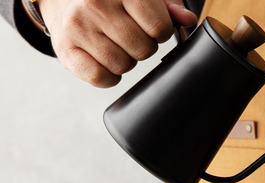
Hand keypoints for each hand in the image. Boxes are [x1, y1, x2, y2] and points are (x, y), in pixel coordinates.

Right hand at [37, 0, 197, 86]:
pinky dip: (108, 77)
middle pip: (144, 49)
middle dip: (144, 46)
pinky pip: (100, 78)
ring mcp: (78, 27)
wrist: (62, 1)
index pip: (159, 26)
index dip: (162, 31)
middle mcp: (95, 4)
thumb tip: (187, 19)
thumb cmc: (108, 0)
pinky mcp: (64, 49)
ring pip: (123, 66)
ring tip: (115, 45)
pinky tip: (105, 61)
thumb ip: (167, 5)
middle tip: (131, 36)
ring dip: (126, 61)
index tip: (152, 27)